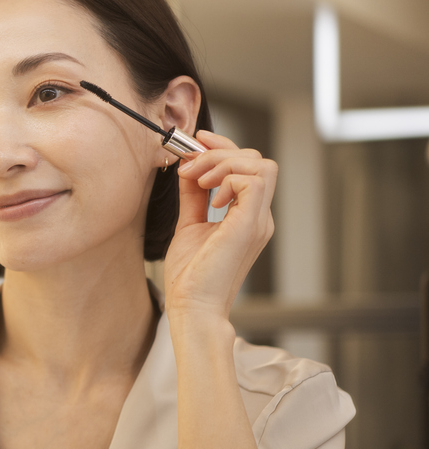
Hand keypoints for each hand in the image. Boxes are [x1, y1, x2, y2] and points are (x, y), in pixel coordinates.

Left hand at [163, 130, 276, 322]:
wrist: (192, 307)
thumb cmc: (190, 277)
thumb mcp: (189, 224)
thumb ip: (192, 196)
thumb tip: (188, 167)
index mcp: (247, 216)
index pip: (247, 166)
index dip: (223, 146)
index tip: (197, 141)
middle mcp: (258, 216)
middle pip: (256, 159)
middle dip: (219, 151)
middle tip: (189, 167)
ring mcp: (258, 221)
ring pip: (260, 164)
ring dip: (223, 162)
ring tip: (197, 181)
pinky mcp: (250, 225)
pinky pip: (255, 181)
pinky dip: (229, 179)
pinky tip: (209, 198)